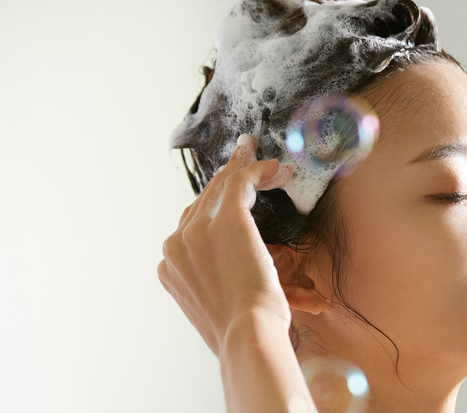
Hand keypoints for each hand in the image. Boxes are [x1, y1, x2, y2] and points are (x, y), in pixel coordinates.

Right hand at [158, 134, 292, 356]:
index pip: (192, 223)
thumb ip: (216, 281)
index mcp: (171, 267)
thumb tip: (232, 272)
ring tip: (254, 149)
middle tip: (242, 153)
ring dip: (241, 165)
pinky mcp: (226, 220)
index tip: (231, 187)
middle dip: (225, 176)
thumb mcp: (218, 305)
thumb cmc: (243, 331)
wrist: (246, 336)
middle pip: (203, 199)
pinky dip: (258, 170)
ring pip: (220, 186)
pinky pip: (241, 183)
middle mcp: (176, 245)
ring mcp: (197, 231)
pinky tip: (276, 169)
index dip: (213, 202)